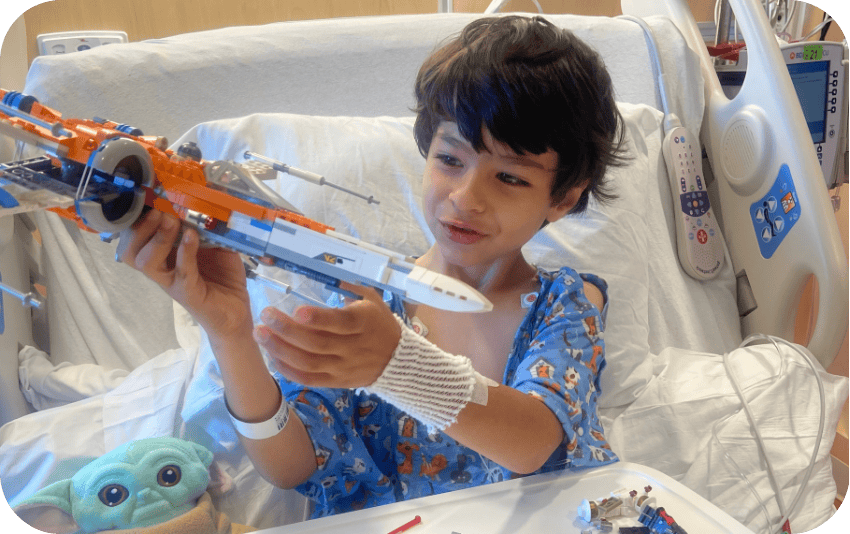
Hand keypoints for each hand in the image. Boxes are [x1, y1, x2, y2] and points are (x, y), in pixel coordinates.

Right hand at [117, 210, 252, 340]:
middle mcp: (162, 269)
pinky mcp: (188, 294)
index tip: (149, 193)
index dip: (138, 216)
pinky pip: (181, 273)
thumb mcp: (217, 245)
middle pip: (131, 250)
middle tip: (160, 210)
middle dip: (142, 226)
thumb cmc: (223, 277)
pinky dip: (185, 253)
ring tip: (172, 221)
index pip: (137, 236)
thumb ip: (209, 225)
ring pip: (146, 263)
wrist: (237, 311)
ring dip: (157, 239)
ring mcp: (172, 282)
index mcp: (164, 255)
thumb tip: (210, 197)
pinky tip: (191, 237)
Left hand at [256, 283, 401, 387]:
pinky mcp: (336, 382)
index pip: (340, 322)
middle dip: (287, 330)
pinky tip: (272, 355)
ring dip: (280, 349)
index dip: (318, 319)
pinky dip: (287, 369)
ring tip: (260, 334)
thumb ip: (347, 285)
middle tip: (265, 315)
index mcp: (363, 322)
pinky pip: (308, 379)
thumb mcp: (370, 298)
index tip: (297, 310)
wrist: (397, 360)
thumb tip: (320, 266)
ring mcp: (343, 367)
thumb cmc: (379, 322)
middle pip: (317, 343)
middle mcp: (353, 347)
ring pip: (308, 363)